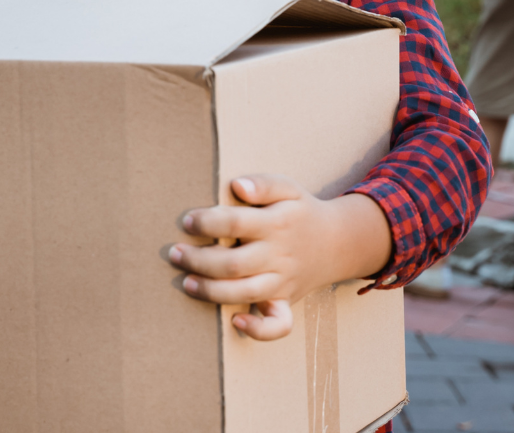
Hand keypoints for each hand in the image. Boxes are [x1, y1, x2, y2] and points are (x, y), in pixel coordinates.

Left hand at [164, 175, 391, 342]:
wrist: (338, 242)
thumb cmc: (301, 212)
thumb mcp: (288, 189)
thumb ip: (263, 184)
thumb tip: (237, 186)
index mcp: (278, 223)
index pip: (236, 222)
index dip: (208, 222)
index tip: (188, 221)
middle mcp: (280, 255)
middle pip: (234, 263)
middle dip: (198, 260)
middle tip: (175, 253)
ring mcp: (283, 282)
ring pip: (245, 293)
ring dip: (211, 291)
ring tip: (186, 282)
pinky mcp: (287, 302)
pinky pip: (278, 325)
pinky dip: (258, 330)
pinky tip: (235, 321)